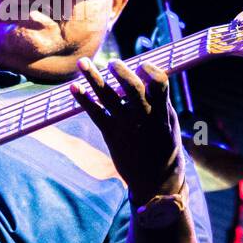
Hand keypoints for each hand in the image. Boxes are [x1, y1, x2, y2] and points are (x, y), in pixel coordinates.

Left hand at [70, 57, 184, 207]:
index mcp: (162, 112)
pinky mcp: (111, 135)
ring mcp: (125, 127)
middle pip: (132, 89)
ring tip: (83, 62)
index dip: (151, 70)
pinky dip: (83, 100)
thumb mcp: (169, 123)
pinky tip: (73, 87)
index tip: (142, 64)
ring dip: (93, 78)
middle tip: (112, 62)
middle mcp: (144, 118)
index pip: (160, 84)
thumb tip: (145, 72)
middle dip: (121, 72)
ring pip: (108, 97)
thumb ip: (158, 99)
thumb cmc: (164, 146)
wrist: (156, 180)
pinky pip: (95, 114)